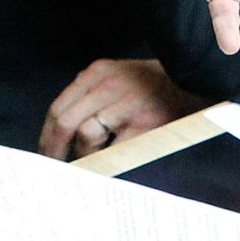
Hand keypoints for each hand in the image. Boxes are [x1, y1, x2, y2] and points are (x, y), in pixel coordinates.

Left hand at [39, 58, 209, 159]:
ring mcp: (128, 102)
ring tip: (94, 159)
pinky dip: (107, 160)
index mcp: (98, 72)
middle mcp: (109, 84)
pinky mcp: (145, 122)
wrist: (193, 81)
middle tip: (55, 168)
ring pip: (86, 136)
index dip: (47, 135)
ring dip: (86, 154)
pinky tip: (110, 161)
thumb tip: (58, 135)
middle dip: (55, 150)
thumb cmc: (150, 87)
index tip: (46, 153)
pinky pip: (114, 150)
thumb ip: (89, 97)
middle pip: (65, 122)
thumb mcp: (116, 79)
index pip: (58, 107)